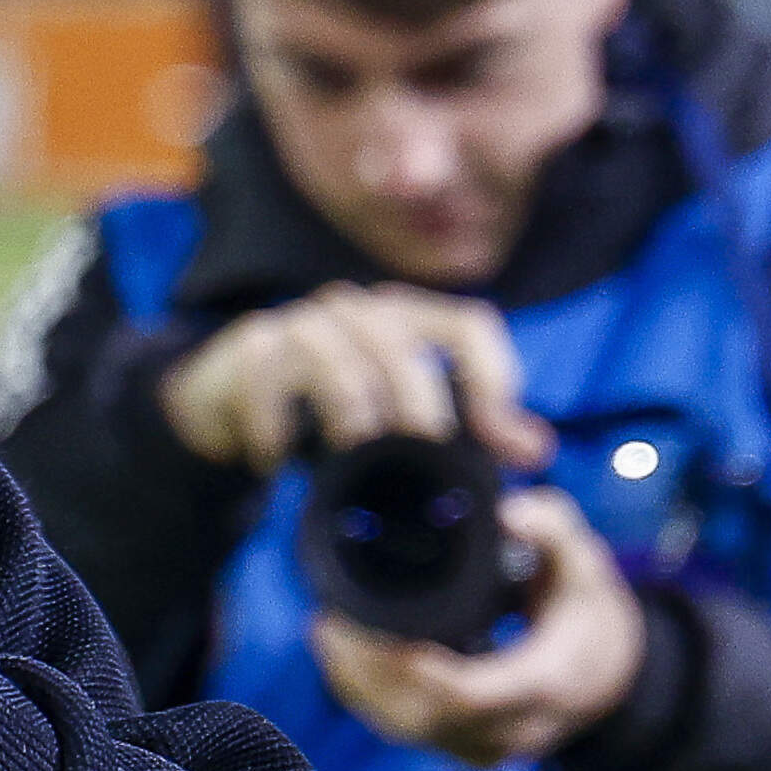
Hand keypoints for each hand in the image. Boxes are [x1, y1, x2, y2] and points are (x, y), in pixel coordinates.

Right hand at [159, 282, 554, 475]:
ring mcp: (303, 321)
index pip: (469, 324)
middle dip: (419, 395)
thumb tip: (536, 450)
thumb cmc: (335, 409)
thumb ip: (473, 432)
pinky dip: (274, 423)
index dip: (492, 373)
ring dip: (348, 403)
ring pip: (333, 351)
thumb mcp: (407, 421)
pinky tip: (277, 460)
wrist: (234, 399)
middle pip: (402, 339)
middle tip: (427, 446)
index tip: (498, 435)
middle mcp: (360, 310)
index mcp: (410, 320)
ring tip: (353, 447)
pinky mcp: (253, 345)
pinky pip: (267, 378)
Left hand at [309, 488, 645, 768]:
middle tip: (326, 624)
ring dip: (359, 690)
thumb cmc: (593, 617)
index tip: (364, 627)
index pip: (466, 692)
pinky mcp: (468, 750)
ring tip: (325, 635)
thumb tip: (508, 511)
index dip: (410, 667)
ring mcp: (490, 747)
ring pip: (409, 732)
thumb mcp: (589, 566)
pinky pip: (411, 734)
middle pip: (423, 719)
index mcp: (544, 684)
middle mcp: (514, 729)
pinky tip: (344, 662)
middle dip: (365, 676)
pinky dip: (372, 702)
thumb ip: (555, 530)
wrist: (612, 677)